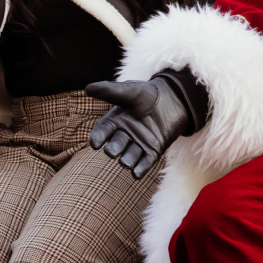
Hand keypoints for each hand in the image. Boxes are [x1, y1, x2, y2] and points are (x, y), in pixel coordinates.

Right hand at [86, 69, 207, 177]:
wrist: (174, 100)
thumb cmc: (148, 94)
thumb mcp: (130, 91)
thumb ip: (111, 91)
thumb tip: (88, 88)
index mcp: (115, 121)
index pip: (103, 132)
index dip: (98, 137)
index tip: (95, 143)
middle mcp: (124, 135)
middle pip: (115, 146)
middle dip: (114, 149)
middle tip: (113, 151)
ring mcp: (138, 145)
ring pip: (129, 157)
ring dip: (127, 161)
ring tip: (125, 162)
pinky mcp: (153, 152)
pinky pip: (145, 163)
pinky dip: (140, 170)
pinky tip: (137, 173)